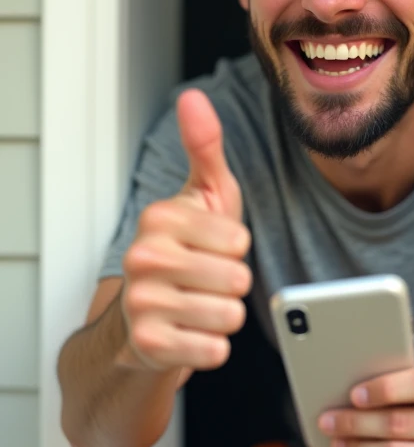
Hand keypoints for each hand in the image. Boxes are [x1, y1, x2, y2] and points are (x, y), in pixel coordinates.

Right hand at [119, 90, 251, 373]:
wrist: (143, 318)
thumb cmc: (186, 250)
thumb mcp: (201, 195)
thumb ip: (204, 147)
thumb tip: (194, 97)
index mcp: (159, 218)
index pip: (238, 240)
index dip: (235, 249)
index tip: (211, 249)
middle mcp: (143, 258)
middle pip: (237, 279)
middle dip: (231, 285)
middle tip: (204, 281)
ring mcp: (142, 304)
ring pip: (229, 315)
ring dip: (224, 316)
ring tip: (198, 306)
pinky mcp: (149, 346)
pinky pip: (215, 349)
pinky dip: (212, 346)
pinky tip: (190, 333)